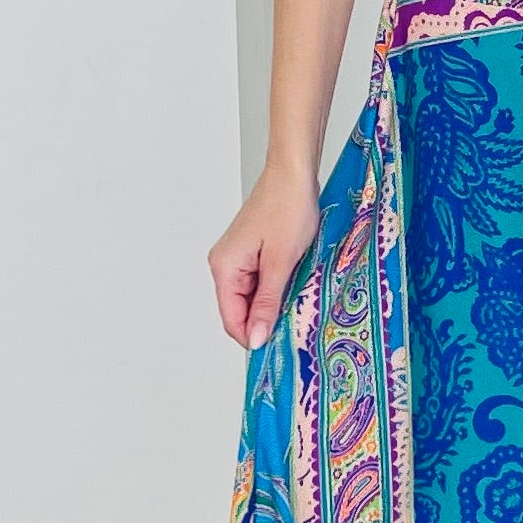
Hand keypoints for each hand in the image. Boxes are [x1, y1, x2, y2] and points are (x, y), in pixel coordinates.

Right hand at [209, 164, 321, 349]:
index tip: (278, 349)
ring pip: (252, 297)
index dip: (253, 337)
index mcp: (224, 267)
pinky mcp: (252, 251)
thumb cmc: (288, 207)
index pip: (231, 320)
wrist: (294, 173)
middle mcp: (225, 264)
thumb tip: (256, 338)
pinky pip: (260, 281)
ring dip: (274, 303)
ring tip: (298, 299)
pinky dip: (277, 287)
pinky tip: (295, 283)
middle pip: (240, 310)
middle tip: (295, 323)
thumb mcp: (282, 262)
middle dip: (265, 320)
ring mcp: (238, 257)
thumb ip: (268, 303)